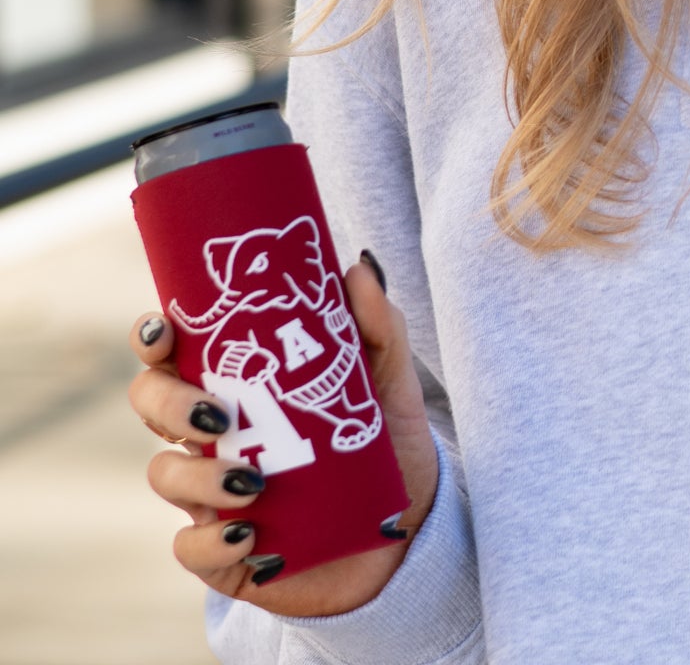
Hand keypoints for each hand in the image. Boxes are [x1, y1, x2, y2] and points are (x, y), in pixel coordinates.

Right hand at [128, 256, 438, 616]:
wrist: (406, 528)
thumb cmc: (383, 444)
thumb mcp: (388, 381)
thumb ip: (377, 326)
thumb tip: (356, 270)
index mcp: (239, 381)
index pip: (175, 350)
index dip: (154, 336)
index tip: (167, 331)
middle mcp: (214, 434)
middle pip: (152, 404)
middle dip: (170, 404)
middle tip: (220, 415)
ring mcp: (211, 492)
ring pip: (164, 474)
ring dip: (198, 476)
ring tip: (253, 481)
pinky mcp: (224, 551)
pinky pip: (190, 548)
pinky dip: (212, 541)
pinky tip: (250, 532)